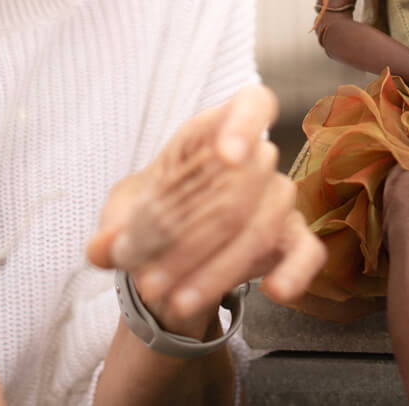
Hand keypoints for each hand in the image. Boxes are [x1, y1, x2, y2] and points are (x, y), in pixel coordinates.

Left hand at [85, 84, 326, 331]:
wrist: (171, 254)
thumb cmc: (153, 214)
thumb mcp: (124, 215)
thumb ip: (113, 228)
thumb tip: (101, 249)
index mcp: (215, 133)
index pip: (252, 105)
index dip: (247, 124)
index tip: (228, 157)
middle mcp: (257, 161)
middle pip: (243, 186)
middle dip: (193, 241)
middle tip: (149, 281)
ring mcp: (279, 199)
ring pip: (262, 227)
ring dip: (218, 270)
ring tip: (174, 302)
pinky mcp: (293, 238)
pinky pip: (307, 253)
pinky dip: (296, 272)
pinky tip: (275, 292)